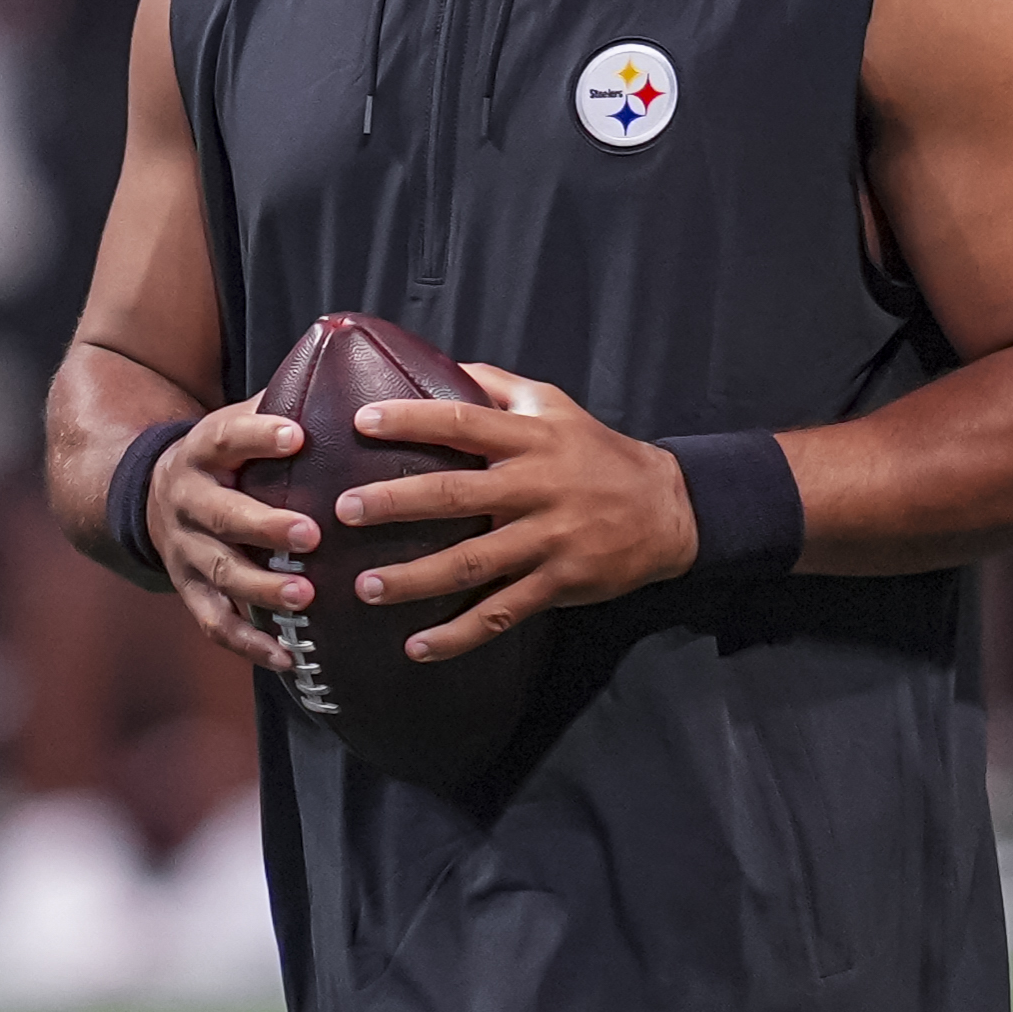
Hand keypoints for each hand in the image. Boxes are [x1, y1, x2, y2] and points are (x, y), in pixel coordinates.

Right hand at [145, 398, 320, 669]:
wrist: (151, 495)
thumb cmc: (226, 455)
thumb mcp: (237, 420)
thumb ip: (283, 401)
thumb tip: (345, 356)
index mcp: (202, 450)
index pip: (228, 438)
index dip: (259, 436)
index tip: (298, 435)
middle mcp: (188, 500)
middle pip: (222, 515)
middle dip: (265, 526)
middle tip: (311, 534)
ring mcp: (186, 550)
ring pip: (220, 573)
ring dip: (262, 588)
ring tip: (305, 596)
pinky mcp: (189, 590)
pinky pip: (216, 623)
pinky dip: (250, 643)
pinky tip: (288, 658)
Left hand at [332, 365, 698, 661]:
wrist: (667, 508)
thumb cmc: (597, 452)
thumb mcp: (554, 405)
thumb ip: (497, 387)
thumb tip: (443, 365)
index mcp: (530, 439)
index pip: (463, 422)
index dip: (413, 419)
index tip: (363, 421)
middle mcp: (535, 487)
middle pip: (457, 494)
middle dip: (397, 502)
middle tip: (345, 510)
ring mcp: (547, 539)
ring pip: (472, 562)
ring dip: (415, 578)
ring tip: (365, 587)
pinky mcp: (558, 583)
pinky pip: (502, 612)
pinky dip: (459, 634)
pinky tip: (417, 646)